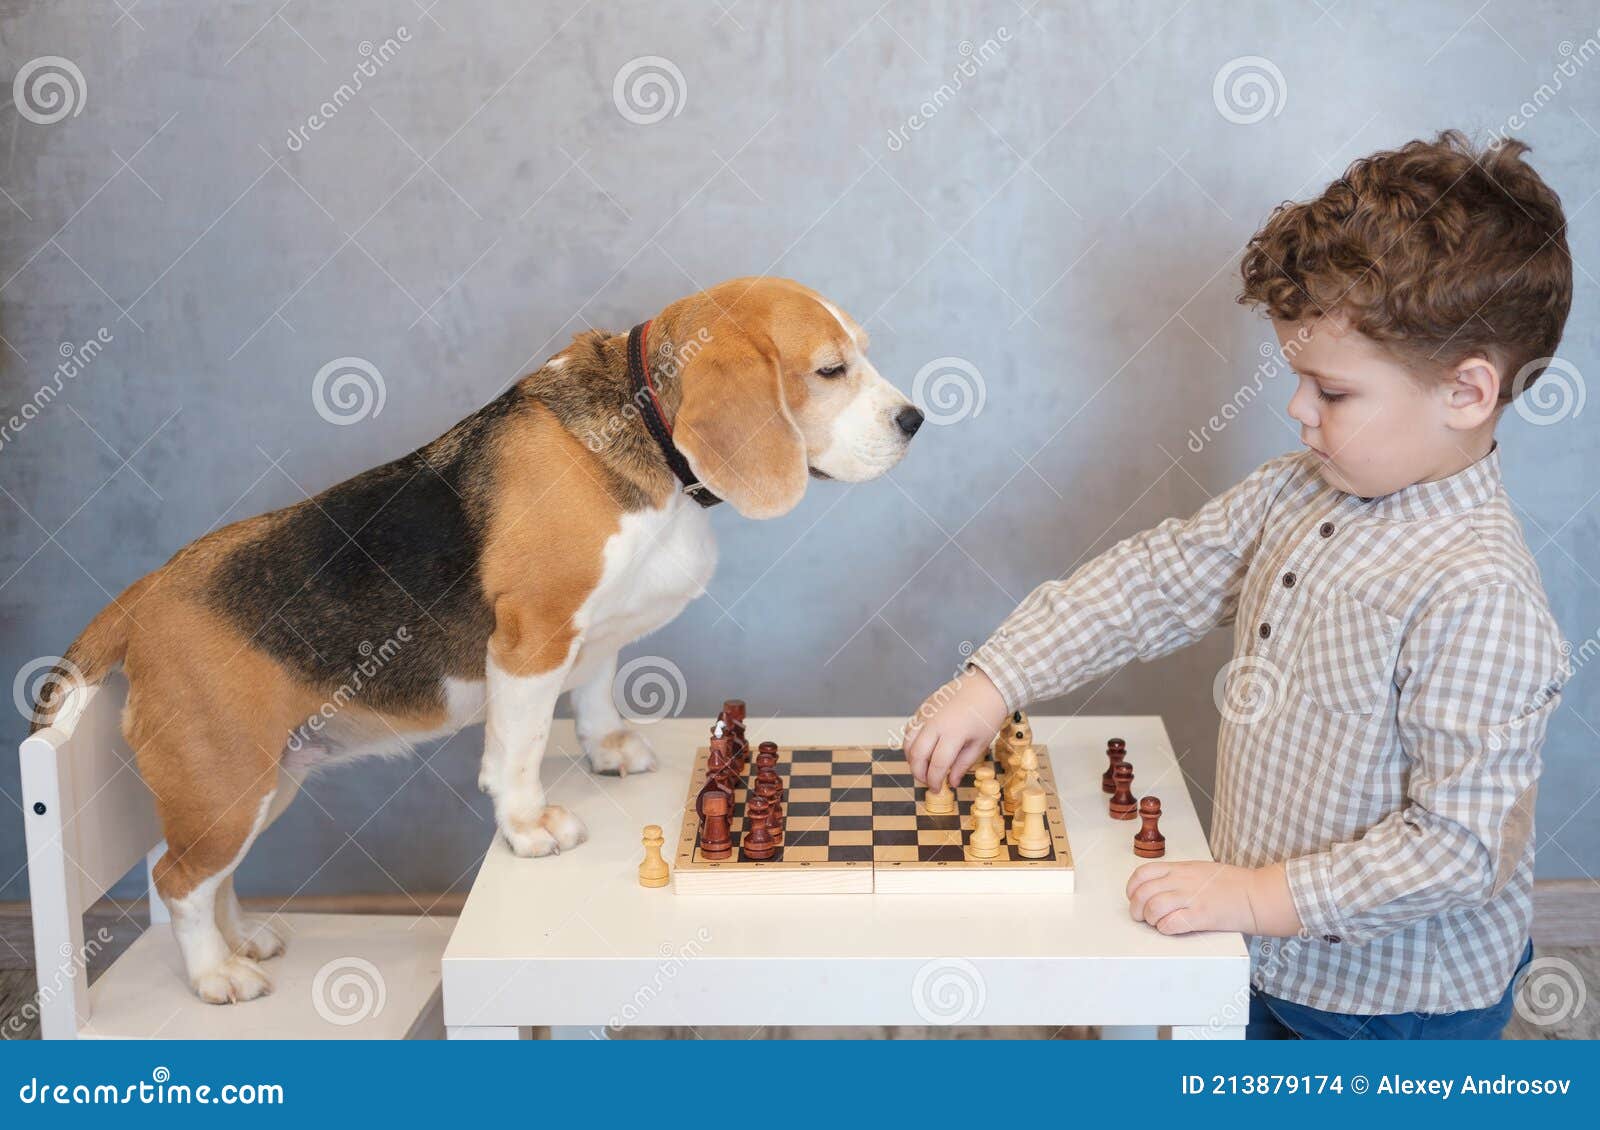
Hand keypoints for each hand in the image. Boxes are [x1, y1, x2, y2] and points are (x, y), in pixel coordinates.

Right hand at [903, 667, 1008, 790]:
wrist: (987, 685)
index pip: (936, 765)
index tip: (936, 790)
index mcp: (953, 734)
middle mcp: (935, 723)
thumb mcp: (980, 744)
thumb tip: (951, 782)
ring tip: (923, 768)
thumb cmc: (988, 715)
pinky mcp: (924, 707)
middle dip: (919, 774)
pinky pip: (910, 728)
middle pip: (916, 755)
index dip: (934, 781)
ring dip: (912, 759)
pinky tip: (922, 750)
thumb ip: (963, 764)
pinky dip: (911, 742)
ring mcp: (927, 713)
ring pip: (908, 742)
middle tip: (928, 782)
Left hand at [1125, 860, 1302, 936]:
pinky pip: (1171, 924)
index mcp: (1181, 868)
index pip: (1143, 873)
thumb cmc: (1233, 884)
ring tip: (1157, 923)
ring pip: (1154, 908)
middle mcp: (1182, 881)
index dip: (1132, 888)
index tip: (1133, 897)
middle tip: (1141, 916)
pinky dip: (1165, 929)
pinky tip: (1170, 928)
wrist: (1257, 895)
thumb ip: (1179, 876)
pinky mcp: (1201, 916)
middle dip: (1136, 908)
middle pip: (1143, 893)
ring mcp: (1192, 898)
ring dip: (1150, 920)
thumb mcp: (1200, 869)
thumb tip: (1158, 887)